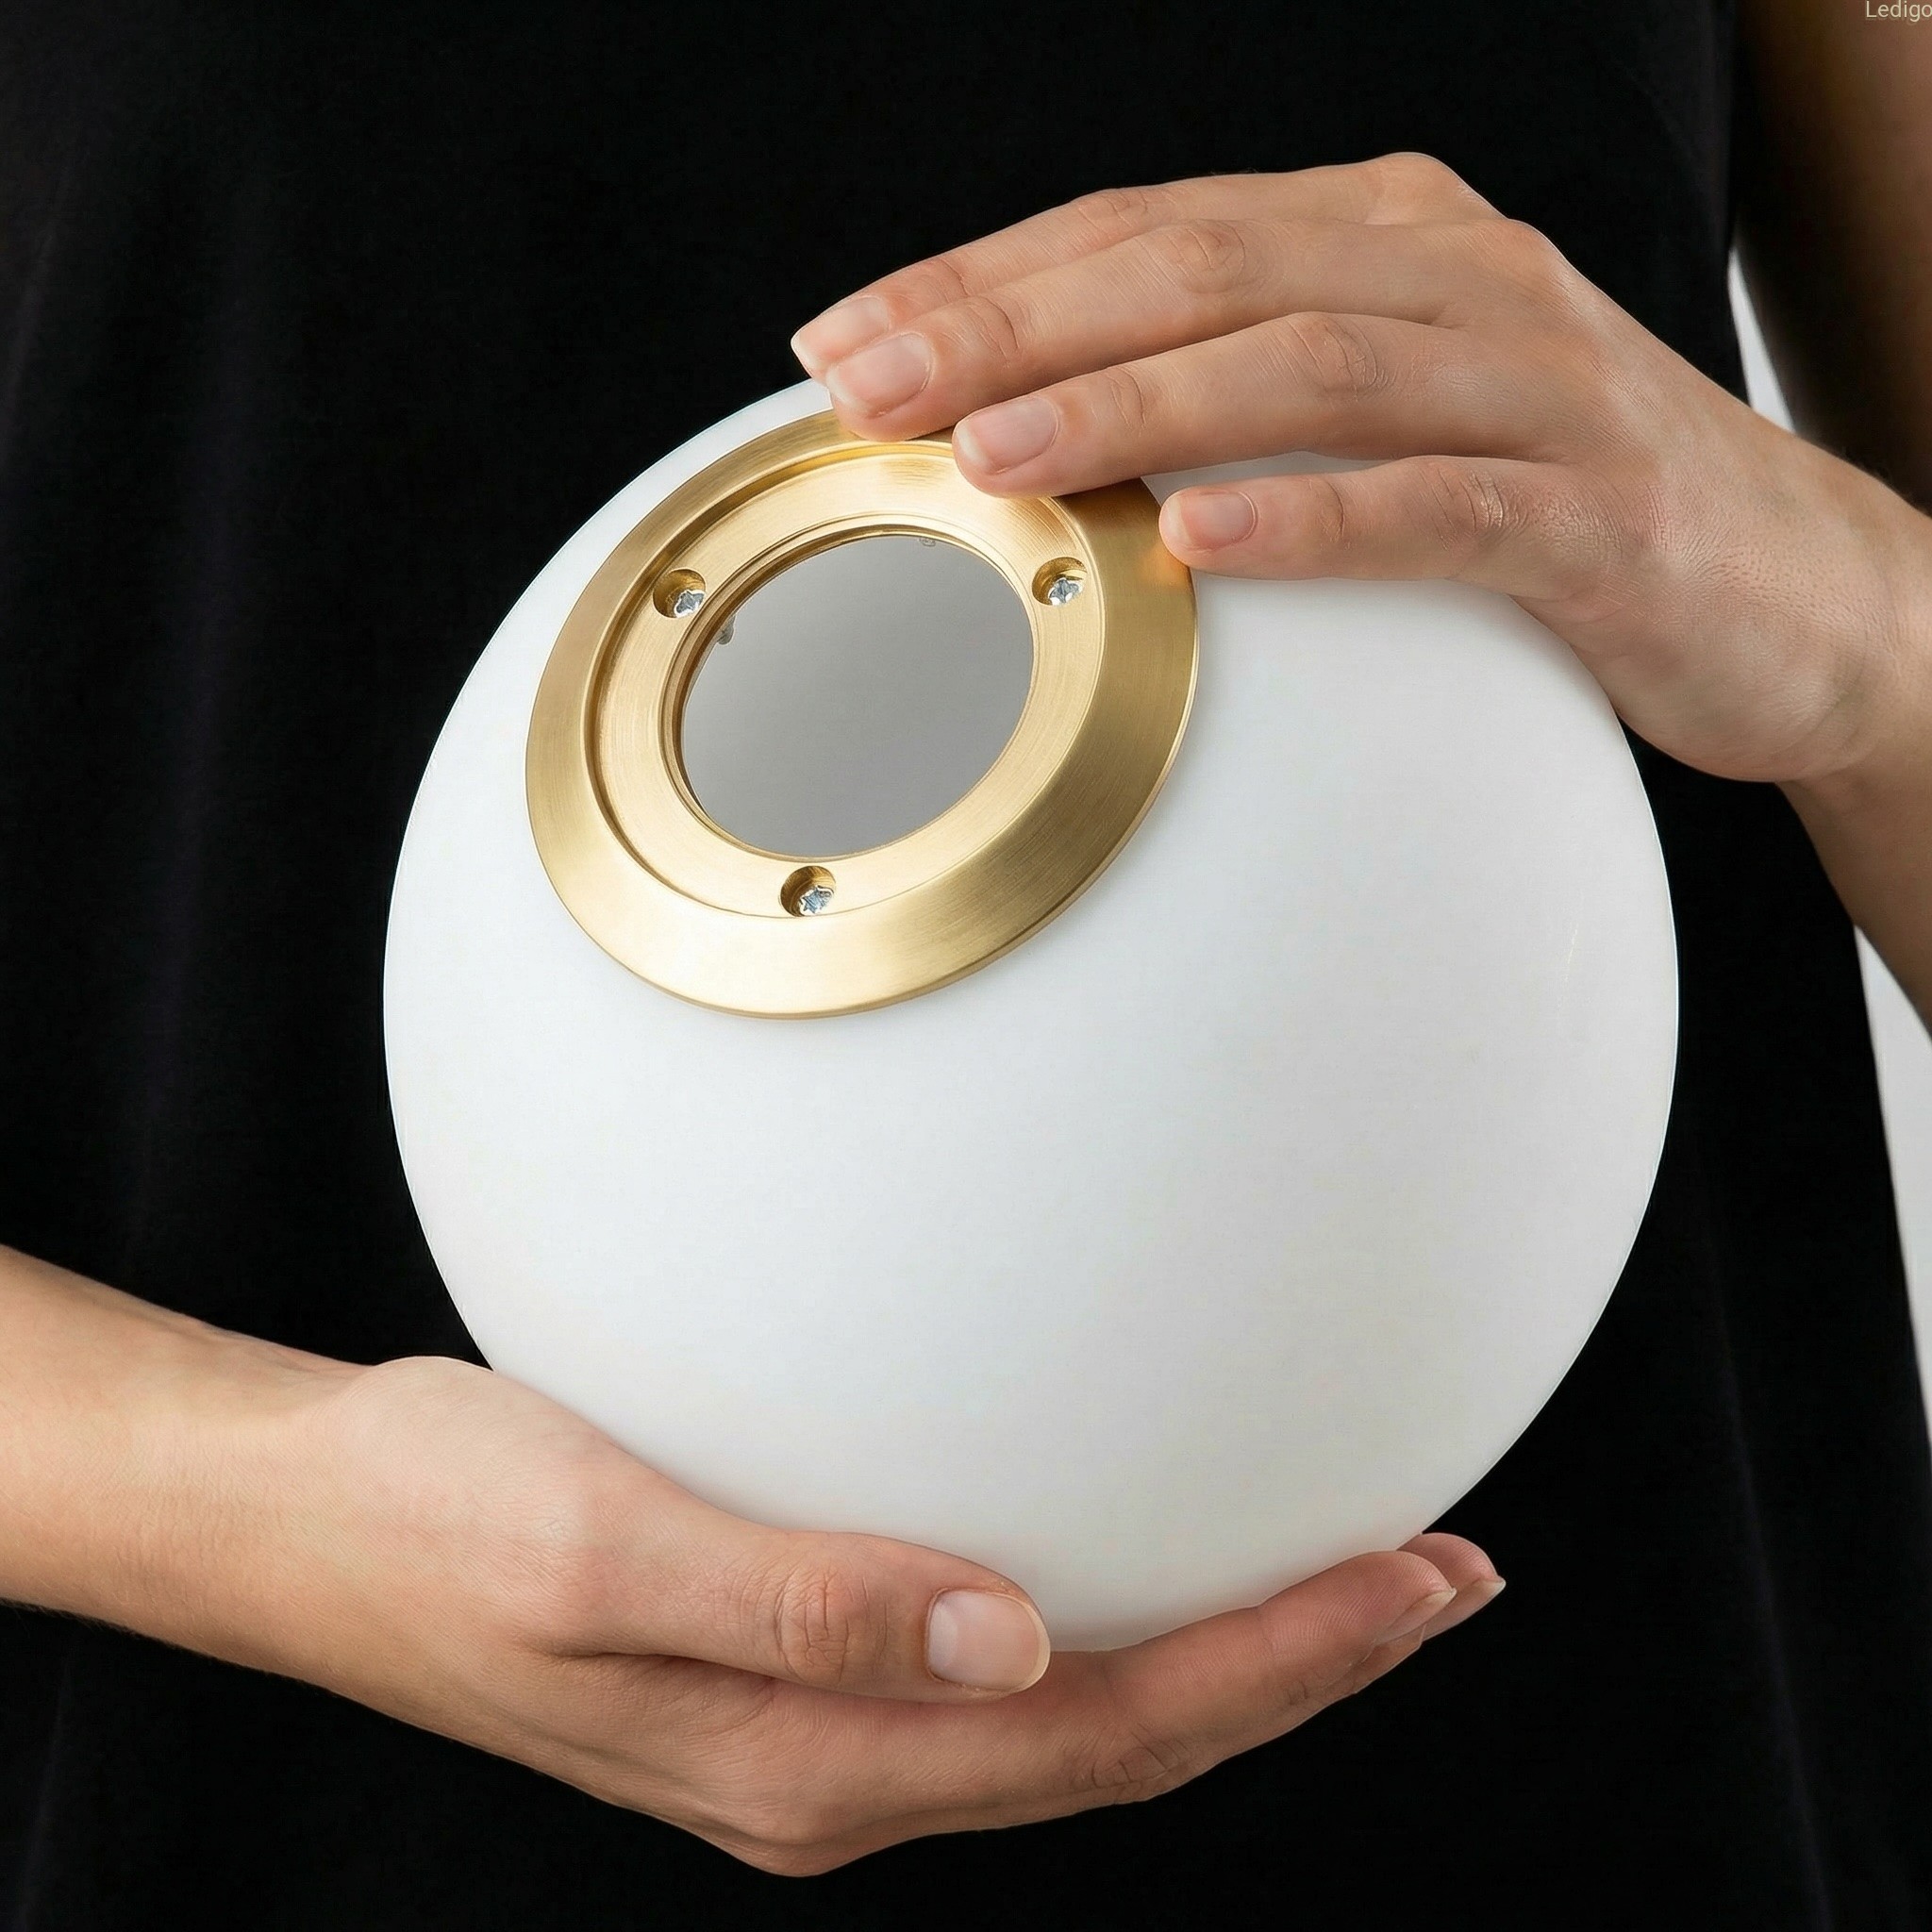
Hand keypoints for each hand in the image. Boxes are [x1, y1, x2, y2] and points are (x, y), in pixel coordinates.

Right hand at [0, 1254, 1504, 1871]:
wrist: (311, 1528)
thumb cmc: (438, 1524)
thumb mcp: (598, 1550)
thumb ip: (799, 1606)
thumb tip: (1009, 1645)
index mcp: (808, 1765)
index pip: (1104, 1739)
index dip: (1280, 1669)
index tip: (1418, 1584)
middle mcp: (831, 1767)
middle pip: (1121, 1743)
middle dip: (1295, 1667)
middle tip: (1438, 1575)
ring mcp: (810, 1723)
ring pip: (1071, 1717)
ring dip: (1218, 1647)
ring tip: (1336, 1573)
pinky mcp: (785, 1657)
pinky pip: (993, 1661)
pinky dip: (1106, 1615)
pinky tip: (1133, 1545)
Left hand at [792, 152, 1931, 794]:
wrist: (1802, 584)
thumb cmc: (1562, 497)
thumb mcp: (1399, 408)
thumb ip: (1249, 393)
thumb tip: (1040, 435)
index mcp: (1387, 237)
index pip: (1148, 230)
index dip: (986, 278)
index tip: (848, 342)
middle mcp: (1459, 277)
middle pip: (1203, 270)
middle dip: (1016, 325)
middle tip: (876, 388)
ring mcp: (1537, 386)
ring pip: (1311, 365)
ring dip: (1135, 402)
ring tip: (995, 454)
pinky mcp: (1599, 515)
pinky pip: (1441, 504)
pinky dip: (1314, 517)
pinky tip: (1199, 539)